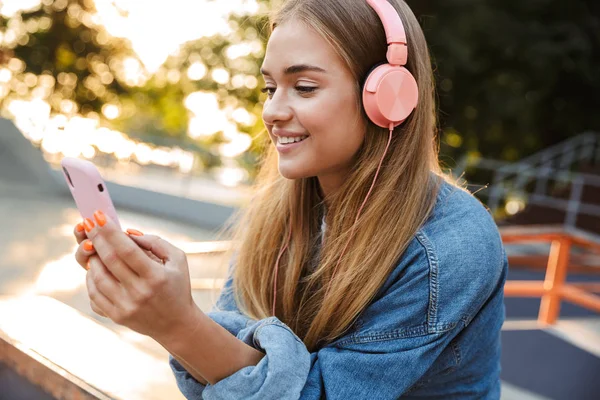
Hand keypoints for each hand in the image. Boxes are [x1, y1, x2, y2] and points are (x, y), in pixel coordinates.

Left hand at [77, 211, 199, 343]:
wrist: (177, 324)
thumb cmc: (177, 286)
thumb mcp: (177, 259)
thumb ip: (155, 242)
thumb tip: (128, 234)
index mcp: (156, 276)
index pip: (127, 250)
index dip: (110, 231)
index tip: (98, 216)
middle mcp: (139, 292)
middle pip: (110, 260)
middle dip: (96, 238)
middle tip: (88, 223)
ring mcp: (126, 306)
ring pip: (97, 276)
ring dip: (92, 258)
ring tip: (94, 247)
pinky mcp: (116, 316)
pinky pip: (94, 293)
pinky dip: (91, 277)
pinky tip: (95, 268)